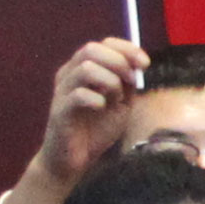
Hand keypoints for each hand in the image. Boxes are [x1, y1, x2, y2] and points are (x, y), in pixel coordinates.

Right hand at [32, 38, 150, 188]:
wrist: (74, 160)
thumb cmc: (96, 130)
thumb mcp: (121, 104)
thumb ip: (128, 84)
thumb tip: (139, 65)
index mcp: (83, 69)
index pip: (104, 44)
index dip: (127, 49)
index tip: (145, 64)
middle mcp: (69, 75)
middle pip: (92, 49)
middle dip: (119, 62)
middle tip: (131, 83)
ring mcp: (62, 92)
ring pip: (86, 68)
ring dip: (109, 81)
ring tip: (115, 99)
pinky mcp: (59, 111)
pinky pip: (79, 95)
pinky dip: (97, 99)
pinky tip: (102, 108)